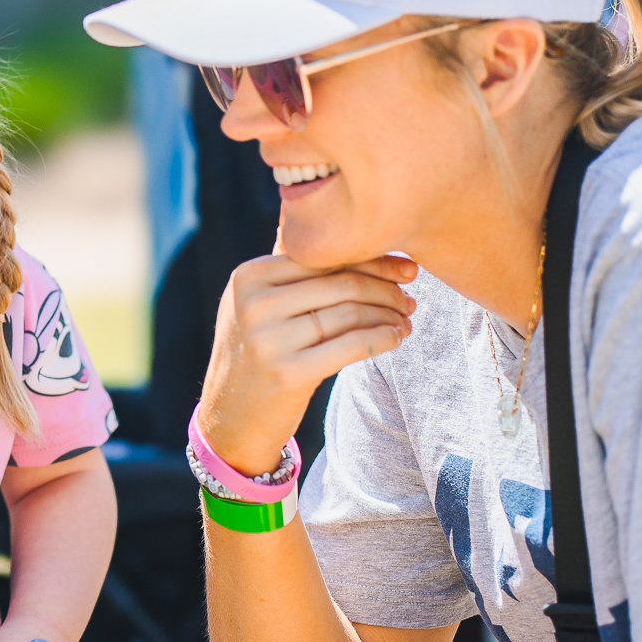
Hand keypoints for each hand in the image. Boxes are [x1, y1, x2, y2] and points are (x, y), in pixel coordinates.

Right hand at [198, 252, 417, 475]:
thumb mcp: (255, 305)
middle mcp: (254, 304)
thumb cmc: (255, 354)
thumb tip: (333, 224)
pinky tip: (396, 337)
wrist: (231, 417)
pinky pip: (352, 346)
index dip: (371, 261)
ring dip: (388, 316)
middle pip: (341, 284)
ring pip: (350, 314)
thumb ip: (288, 269)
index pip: (323, 259)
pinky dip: (382, 338)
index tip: (405, 268)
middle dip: (386, 289)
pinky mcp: (288, 373)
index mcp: (247, 277)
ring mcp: (268, 339)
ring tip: (405, 319)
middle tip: (410, 298)